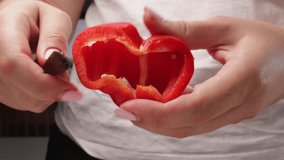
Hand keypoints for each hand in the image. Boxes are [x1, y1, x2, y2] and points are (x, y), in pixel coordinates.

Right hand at [0, 1, 81, 111]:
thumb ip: (55, 37)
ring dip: (50, 94)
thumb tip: (54, 60)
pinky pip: (25, 103)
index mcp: (3, 30)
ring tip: (53, 72)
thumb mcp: (54, 18)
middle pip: (20, 87)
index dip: (45, 83)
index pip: (14, 64)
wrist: (21, 25)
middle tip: (66, 77)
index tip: (72, 90)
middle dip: (53, 90)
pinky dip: (42, 97)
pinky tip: (44, 79)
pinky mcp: (0, 88)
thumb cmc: (38, 19)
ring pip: (25, 100)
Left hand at [118, 8, 283, 137]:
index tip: (129, 106)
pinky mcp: (229, 115)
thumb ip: (184, 27)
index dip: (160, 112)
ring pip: (191, 129)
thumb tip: (147, 18)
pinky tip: (156, 106)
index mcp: (242, 81)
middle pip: (190, 124)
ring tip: (134, 108)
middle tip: (122, 109)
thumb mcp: (225, 27)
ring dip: (159, 123)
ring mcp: (235, 115)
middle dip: (152, 121)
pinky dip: (173, 119)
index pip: (197, 107)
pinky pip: (197, 123)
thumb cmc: (264, 41)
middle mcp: (239, 105)